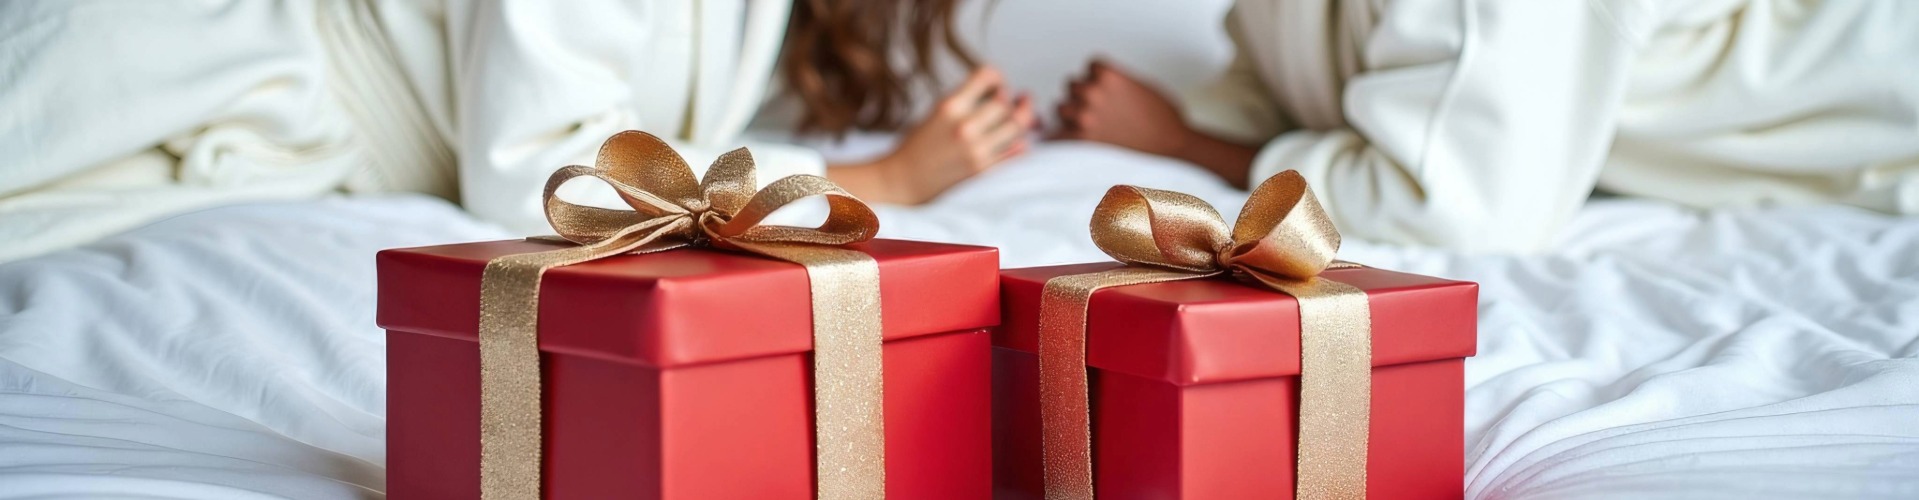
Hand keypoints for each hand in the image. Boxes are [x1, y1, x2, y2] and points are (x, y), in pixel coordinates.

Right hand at [828, 67, 1035, 204]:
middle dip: (1012, 98)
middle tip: (1014, 98)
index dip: (996, 76)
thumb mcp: (937, 111)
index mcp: (950, 107)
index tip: (997, 82)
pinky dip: (1021, 140)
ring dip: (1025, 116)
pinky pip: (1017, 150)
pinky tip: (1017, 138)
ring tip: (1025, 113)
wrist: (904, 180)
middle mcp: (965, 127)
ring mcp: (977, 150)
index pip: (986, 76)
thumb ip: (967, 100)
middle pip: (1005, 102)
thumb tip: (1002, 91)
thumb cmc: (918, 145)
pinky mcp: (984, 169)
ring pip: (1018, 125)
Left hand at [1054, 60, 1193, 157]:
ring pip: (1060, 108)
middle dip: (1083, 95)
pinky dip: (1064, 137)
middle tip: (1100, 109)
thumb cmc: (1162, 116)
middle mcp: (1092, 92)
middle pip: (1071, 85)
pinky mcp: (1081, 140)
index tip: (1108, 90)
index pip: (1089, 66)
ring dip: (1071, 114)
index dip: (1097, 78)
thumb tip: (1095, 81)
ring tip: (1089, 125)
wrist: (1171, 145)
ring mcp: (1084, 116)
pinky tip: (1076, 140)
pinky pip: (1057, 134)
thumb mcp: (1139, 84)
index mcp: (1108, 75)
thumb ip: (1114, 79)